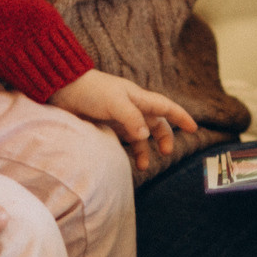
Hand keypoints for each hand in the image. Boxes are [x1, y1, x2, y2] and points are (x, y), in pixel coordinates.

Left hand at [50, 69, 198, 174]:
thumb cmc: (91, 91)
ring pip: (140, 136)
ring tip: (143, 166)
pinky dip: (128, 152)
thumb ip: (131, 118)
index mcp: (138, 98)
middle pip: (156, 124)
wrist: (63, 90)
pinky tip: (126, 161)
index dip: (181, 117)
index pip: (166, 107)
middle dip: (164, 137)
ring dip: (144, 150)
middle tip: (167, 153)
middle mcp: (132, 108)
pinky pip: (123, 141)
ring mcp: (119, 118)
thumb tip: (145, 135)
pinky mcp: (106, 127)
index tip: (193, 128)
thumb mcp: (114, 101)